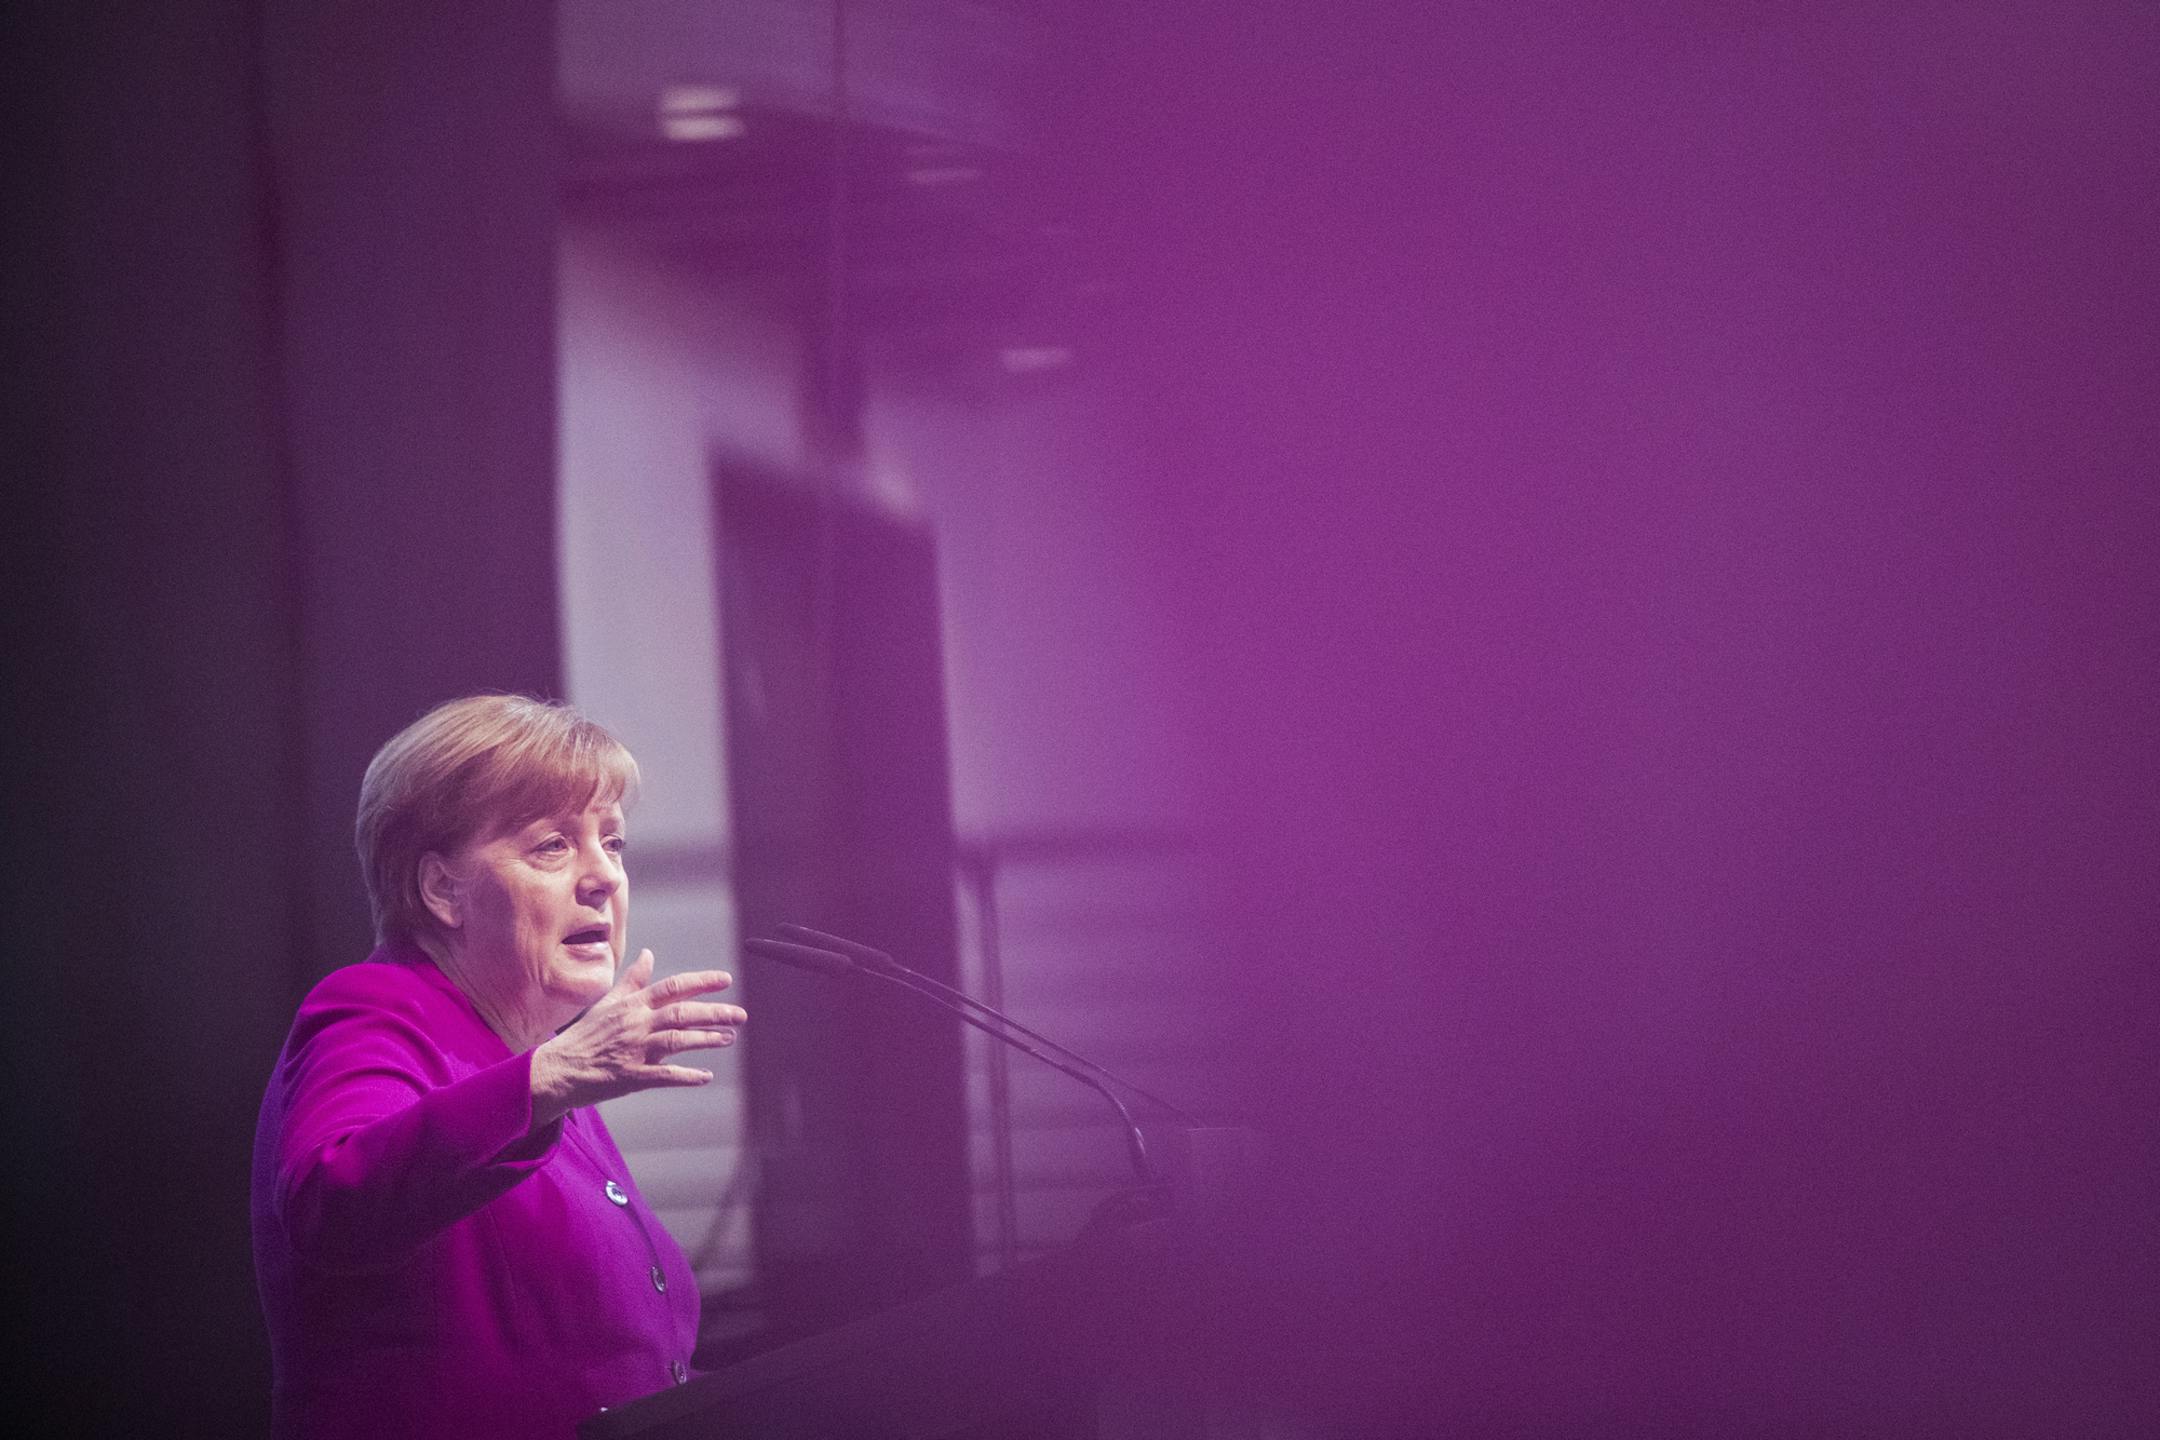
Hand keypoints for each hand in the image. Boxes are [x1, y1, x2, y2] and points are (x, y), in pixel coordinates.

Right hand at [528, 950, 743, 1127]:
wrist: (558, 1068)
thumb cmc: (586, 1035)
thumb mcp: (609, 1002)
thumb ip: (633, 980)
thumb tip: (649, 954)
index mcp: (632, 1004)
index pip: (672, 987)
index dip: (701, 982)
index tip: (726, 979)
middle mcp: (636, 1024)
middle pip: (681, 1012)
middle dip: (714, 1012)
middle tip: (740, 1014)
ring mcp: (634, 1050)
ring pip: (676, 1040)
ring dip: (705, 1039)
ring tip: (728, 1038)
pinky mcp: (631, 1077)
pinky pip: (664, 1076)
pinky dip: (687, 1076)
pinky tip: (705, 1076)